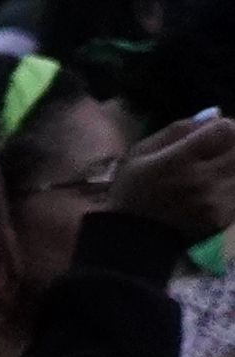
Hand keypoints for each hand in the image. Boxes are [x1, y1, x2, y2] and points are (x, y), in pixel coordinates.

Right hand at [104, 111, 234, 239]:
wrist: (134, 241)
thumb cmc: (132, 192)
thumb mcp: (140, 154)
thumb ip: (177, 131)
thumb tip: (213, 115)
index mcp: (178, 162)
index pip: (225, 131)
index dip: (225, 126)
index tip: (213, 132)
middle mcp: (202, 181)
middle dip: (232, 144)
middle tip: (217, 149)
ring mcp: (217, 202)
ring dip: (231, 164)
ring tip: (214, 169)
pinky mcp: (225, 218)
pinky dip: (231, 184)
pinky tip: (216, 186)